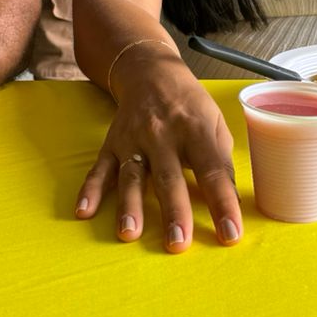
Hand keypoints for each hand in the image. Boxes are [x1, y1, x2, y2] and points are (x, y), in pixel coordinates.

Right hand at [74, 54, 242, 251]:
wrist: (151, 71)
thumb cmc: (190, 104)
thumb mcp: (215, 124)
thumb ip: (221, 162)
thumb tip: (232, 204)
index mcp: (195, 129)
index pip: (213, 171)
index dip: (223, 203)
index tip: (230, 234)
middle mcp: (162, 134)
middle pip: (169, 177)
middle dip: (174, 212)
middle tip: (178, 244)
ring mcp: (133, 139)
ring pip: (131, 176)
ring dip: (129, 206)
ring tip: (129, 234)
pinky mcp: (112, 144)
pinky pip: (99, 169)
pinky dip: (90, 190)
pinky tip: (84, 211)